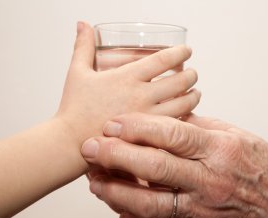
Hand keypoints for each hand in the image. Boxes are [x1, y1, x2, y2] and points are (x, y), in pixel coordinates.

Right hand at [56, 22, 199, 145]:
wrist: (72, 141)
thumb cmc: (74, 107)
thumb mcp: (78, 72)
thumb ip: (83, 46)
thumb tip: (82, 25)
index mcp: (127, 77)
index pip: (163, 60)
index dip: (180, 53)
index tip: (186, 51)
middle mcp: (141, 96)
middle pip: (180, 81)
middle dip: (192, 75)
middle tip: (193, 73)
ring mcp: (147, 117)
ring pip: (183, 104)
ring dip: (194, 96)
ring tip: (195, 93)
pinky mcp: (148, 135)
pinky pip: (175, 125)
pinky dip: (185, 117)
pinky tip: (185, 114)